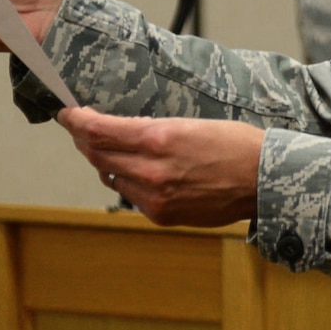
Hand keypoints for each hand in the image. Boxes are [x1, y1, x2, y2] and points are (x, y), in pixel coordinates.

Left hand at [57, 108, 263, 226]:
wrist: (263, 180)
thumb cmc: (236, 145)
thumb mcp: (192, 124)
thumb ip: (152, 131)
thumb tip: (121, 132)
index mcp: (159, 139)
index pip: (99, 131)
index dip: (77, 121)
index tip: (67, 114)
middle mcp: (150, 170)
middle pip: (97, 155)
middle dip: (84, 140)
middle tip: (80, 128)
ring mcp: (154, 196)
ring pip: (111, 177)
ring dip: (106, 162)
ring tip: (111, 149)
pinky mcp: (161, 214)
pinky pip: (131, 196)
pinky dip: (129, 182)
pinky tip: (140, 172)